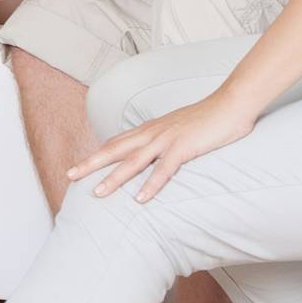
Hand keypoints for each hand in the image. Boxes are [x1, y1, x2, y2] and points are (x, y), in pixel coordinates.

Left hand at [68, 92, 258, 202]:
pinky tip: (140, 199)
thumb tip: (151, 155)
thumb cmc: (207, 119)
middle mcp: (152, 133)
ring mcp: (167, 140)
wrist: (231, 104)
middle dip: (91, 164)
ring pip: (133, 161)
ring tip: (98, 193)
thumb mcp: (178, 130)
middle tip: (70, 176)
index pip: (116, 143)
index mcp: (150, 130)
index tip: (77, 167)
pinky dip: (151, 184)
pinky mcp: (184, 147)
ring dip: (114, 178)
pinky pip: (164, 169)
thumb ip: (162, 142)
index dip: (96, 155)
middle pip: (115, 150)